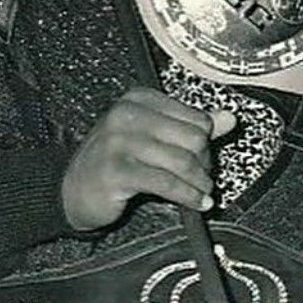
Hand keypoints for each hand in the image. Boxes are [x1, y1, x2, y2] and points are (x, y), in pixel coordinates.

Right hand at [61, 87, 236, 230]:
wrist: (72, 190)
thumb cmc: (114, 162)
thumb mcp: (152, 138)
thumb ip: (190, 126)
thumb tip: (229, 118)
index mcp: (138, 99)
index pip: (194, 117)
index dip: (206, 142)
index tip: (203, 158)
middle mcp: (126, 115)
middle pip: (192, 138)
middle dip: (204, 163)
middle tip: (202, 178)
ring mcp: (118, 142)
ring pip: (182, 161)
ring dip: (199, 183)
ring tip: (202, 193)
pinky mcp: (116, 171)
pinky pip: (166, 183)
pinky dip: (188, 196)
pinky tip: (196, 203)